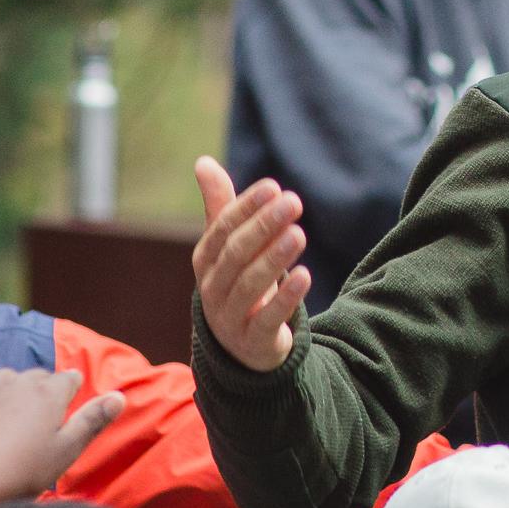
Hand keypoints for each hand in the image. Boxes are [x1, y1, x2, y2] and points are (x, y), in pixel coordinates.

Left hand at [0, 368, 125, 507]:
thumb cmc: (26, 470)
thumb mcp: (68, 450)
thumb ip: (93, 420)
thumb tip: (120, 395)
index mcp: (50, 392)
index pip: (69, 378)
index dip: (70, 393)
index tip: (65, 412)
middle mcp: (18, 381)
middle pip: (37, 377)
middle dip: (41, 392)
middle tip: (38, 425)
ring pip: (4, 378)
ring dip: (10, 391)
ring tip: (8, 421)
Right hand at [194, 158, 309, 372]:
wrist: (240, 345)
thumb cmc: (236, 282)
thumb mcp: (227, 248)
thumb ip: (221, 207)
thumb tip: (203, 161)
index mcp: (206, 261)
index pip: (222, 229)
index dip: (246, 207)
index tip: (273, 187)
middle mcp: (213, 288)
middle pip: (236, 254)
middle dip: (264, 226)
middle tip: (293, 202)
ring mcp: (230, 317)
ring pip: (250, 285)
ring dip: (275, 258)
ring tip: (299, 234)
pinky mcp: (253, 341)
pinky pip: (267, 319)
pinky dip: (286, 298)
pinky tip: (305, 276)